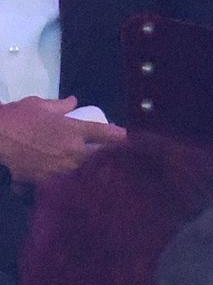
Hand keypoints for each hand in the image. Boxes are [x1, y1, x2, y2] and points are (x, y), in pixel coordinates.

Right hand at [0, 96, 125, 183]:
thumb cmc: (15, 119)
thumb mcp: (38, 106)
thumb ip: (60, 106)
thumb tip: (74, 101)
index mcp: (73, 131)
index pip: (105, 134)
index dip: (118, 136)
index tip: (125, 138)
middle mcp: (73, 152)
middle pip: (100, 159)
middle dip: (106, 157)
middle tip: (110, 156)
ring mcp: (62, 170)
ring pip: (84, 172)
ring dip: (89, 170)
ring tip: (93, 170)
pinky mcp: (49, 183)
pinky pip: (66, 183)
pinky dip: (69, 181)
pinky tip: (70, 182)